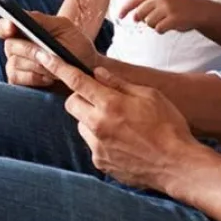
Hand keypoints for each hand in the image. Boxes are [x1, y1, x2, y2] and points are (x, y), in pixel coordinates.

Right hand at [0, 11, 105, 88]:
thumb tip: (24, 17)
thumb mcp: (64, 27)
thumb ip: (43, 20)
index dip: (4, 26)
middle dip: (30, 49)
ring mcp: (15, 65)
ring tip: (54, 67)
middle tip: (46, 53)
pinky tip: (49, 78)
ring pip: (14, 63)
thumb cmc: (76, 47)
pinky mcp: (19, 82)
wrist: (86, 71)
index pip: (3, 26)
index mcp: (23, 30)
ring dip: (36, 65)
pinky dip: (34, 78)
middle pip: (10, 46)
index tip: (12, 26)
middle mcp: (16, 47)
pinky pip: (17, 79)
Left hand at [38, 52, 199, 190]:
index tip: (43, 55)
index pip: (77, 81)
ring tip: (120, 124)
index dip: (58, 66)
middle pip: (72, 104)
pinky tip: (123, 141)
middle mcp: (98, 125)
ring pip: (81, 125)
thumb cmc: (169, 126)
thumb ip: (120, 83)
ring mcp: (97, 146)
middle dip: (81, 97)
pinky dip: (101, 139)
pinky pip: (92, 144)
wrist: (177, 164)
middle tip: (102, 99)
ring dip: (91, 120)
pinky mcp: (100, 162)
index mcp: (111, 104)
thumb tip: (99, 73)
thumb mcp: (150, 95)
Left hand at [119, 0, 196, 34]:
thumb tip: (133, 17)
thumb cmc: (177, 6)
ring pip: (148, 23)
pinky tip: (170, 25)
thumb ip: (147, 5)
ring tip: (166, 20)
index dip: (125, 9)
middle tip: (156, 19)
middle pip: (139, 14)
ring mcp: (166, 7)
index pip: (134, 0)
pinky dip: (162, 30)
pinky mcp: (172, 18)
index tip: (119, 16)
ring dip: (155, 25)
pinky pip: (158, 29)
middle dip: (144, 20)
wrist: (198, 10)